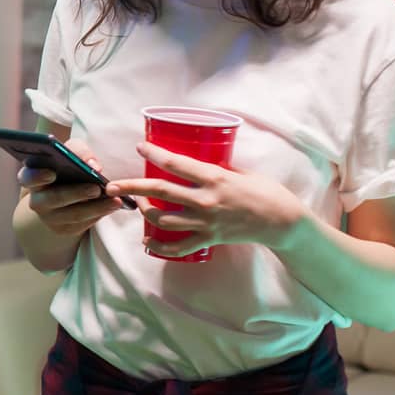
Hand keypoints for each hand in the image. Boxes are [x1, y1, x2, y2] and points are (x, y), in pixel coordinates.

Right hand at [20, 137, 126, 237]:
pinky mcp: (64, 229)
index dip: (37, 176)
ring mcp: (49, 218)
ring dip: (95, 207)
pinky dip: (99, 214)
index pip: (28, 178)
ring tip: (115, 200)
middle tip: (96, 188)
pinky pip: (83, 224)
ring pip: (73, 215)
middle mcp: (36, 201)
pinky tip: (112, 206)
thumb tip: (94, 166)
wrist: (63, 190)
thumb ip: (79, 151)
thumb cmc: (66, 166)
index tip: (52, 173)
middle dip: (76, 193)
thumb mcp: (69, 151)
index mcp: (31, 178)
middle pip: (54, 199)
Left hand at [106, 142, 307, 257]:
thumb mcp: (242, 172)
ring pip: (163, 219)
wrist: (283, 223)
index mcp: (214, 178)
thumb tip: (197, 162)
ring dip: (144, 212)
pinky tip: (147, 240)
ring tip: (136, 204)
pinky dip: (160, 247)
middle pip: (160, 192)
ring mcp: (206, 222)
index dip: (154, 154)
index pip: (176, 164)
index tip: (140, 148)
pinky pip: (179, 247)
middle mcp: (206, 200)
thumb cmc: (267, 192)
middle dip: (131, 187)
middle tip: (111, 184)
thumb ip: (218, 168)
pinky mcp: (210, 238)